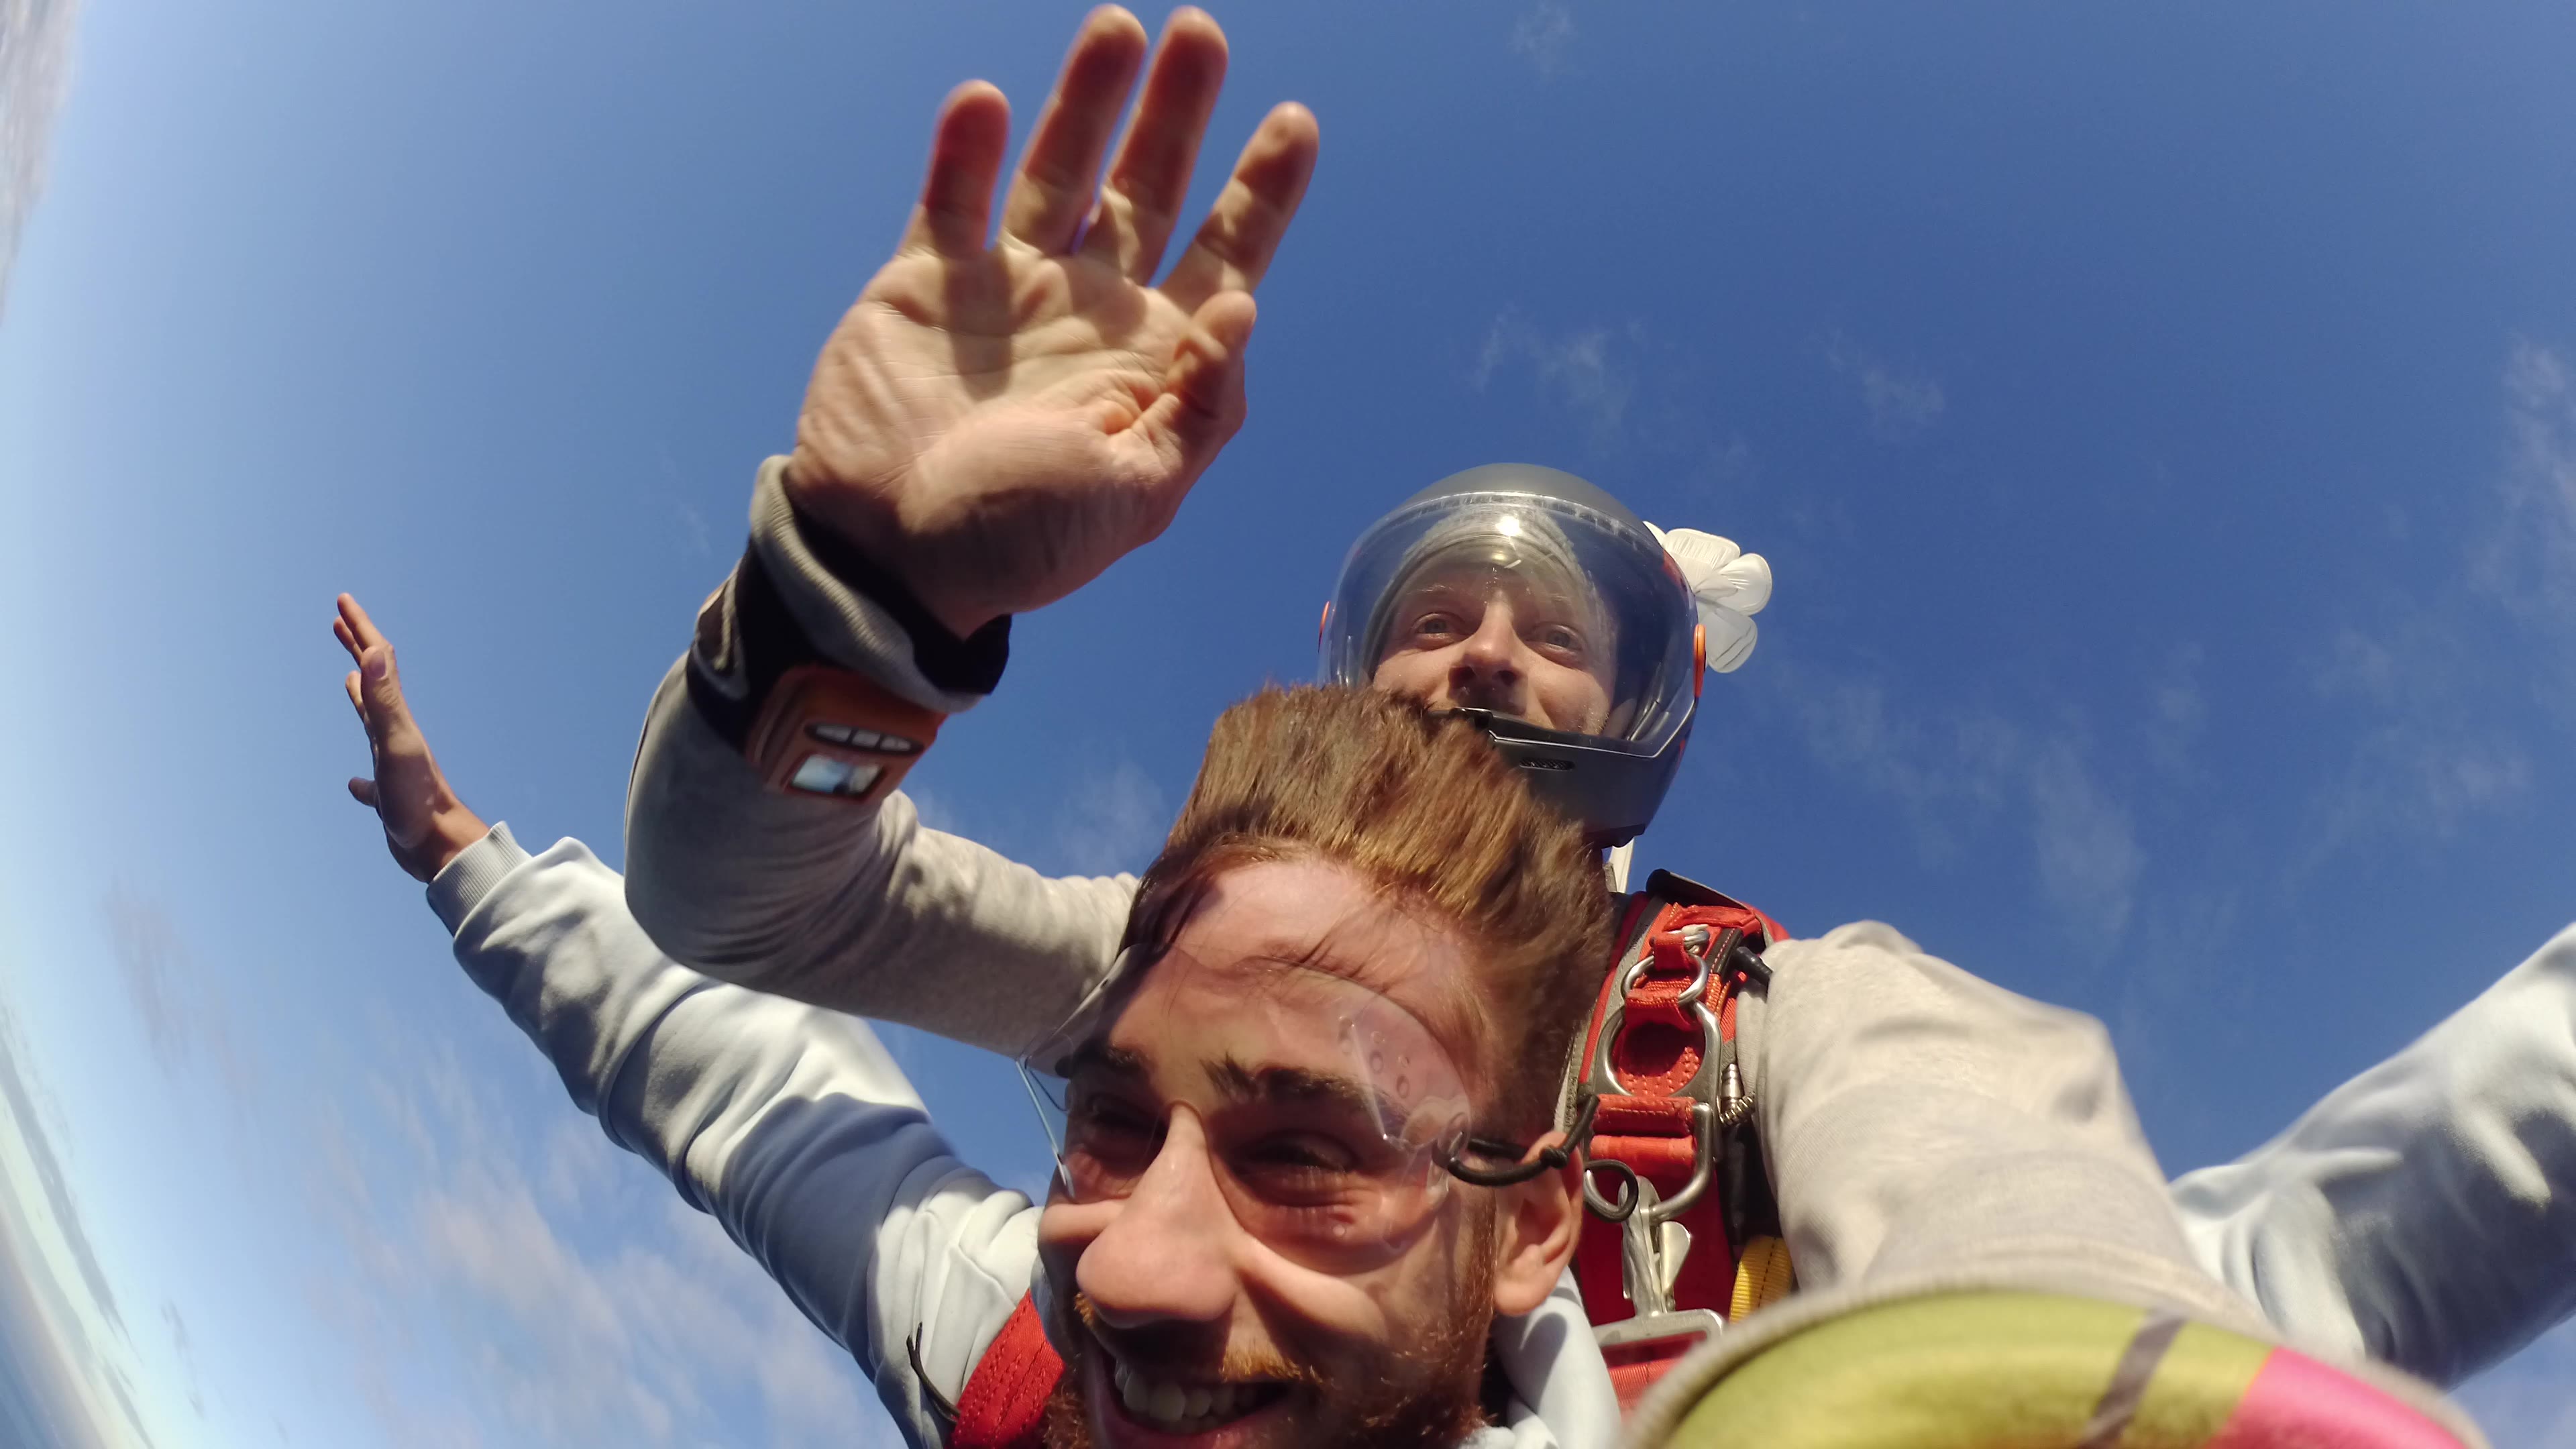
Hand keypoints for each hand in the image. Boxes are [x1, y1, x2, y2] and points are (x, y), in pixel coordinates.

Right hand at [333, 594, 489, 882]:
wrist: (442, 849)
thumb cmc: (419, 801)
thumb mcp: (396, 743)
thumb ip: (385, 698)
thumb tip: (377, 650)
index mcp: (393, 719)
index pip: (376, 661)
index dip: (359, 629)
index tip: (341, 600)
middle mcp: (394, 735)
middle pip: (374, 681)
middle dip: (358, 648)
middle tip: (340, 623)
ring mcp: (393, 765)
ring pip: (373, 722)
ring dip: (360, 696)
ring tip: (347, 680)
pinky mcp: (390, 797)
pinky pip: (370, 781)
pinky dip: (360, 779)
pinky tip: (355, 785)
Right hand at [785, 6, 1319, 636]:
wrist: (885, 561)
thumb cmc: (1016, 545)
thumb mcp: (1134, 497)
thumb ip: (1197, 410)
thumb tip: (1242, 311)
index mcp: (1151, 363)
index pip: (1226, 259)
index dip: (1261, 192)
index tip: (1296, 123)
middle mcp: (1088, 312)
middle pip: (1148, 190)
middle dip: (1179, 114)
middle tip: (1204, 33)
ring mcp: (1007, 289)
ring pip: (1059, 171)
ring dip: (1088, 100)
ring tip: (1118, 27)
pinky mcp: (926, 282)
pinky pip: (952, 198)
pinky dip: (967, 147)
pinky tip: (987, 101)